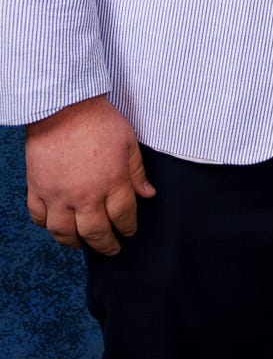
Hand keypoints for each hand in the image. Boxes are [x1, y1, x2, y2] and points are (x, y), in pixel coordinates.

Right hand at [24, 95, 154, 253]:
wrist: (64, 109)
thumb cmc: (100, 122)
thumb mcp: (129, 143)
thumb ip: (137, 172)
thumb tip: (148, 194)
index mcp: (112, 183)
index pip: (123, 216)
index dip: (128, 227)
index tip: (130, 232)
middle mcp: (85, 195)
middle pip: (96, 232)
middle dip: (106, 245)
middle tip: (112, 249)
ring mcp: (58, 194)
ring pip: (64, 232)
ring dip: (75, 243)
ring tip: (83, 245)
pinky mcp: (37, 189)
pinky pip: (39, 217)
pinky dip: (46, 226)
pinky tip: (56, 227)